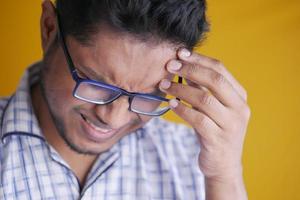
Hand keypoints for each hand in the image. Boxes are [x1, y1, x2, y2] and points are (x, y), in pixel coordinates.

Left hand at [159, 49, 250, 180]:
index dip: (199, 59)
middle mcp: (240, 108)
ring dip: (181, 89)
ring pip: (204, 99)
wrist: (223, 164)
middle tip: (169, 66)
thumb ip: (202, 87)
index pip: (220, 69)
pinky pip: (198, 119)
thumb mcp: (211, 107)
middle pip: (215, 80)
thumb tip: (184, 65)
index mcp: (239, 96)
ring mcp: (231, 124)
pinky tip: (171, 103)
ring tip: (164, 85)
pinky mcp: (218, 139)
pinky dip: (182, 109)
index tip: (180, 53)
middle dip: (190, 70)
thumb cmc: (214, 130)